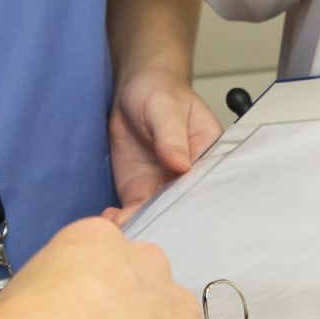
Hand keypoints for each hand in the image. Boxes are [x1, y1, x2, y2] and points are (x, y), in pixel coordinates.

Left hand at [108, 68, 222, 218]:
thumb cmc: (160, 91)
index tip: (174, 216)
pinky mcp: (140, 190)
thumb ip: (172, 135)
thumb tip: (180, 163)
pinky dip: (123, 219)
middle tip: (143, 227)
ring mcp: (163, 187)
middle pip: (180, 209)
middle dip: (163, 223)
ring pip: (156, 215)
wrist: (135, 91)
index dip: (191, 206)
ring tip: (122, 226)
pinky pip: (134, 211)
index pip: (204, 188)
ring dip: (140, 224)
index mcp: (208, 157)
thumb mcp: (166, 107)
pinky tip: (111, 220)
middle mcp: (188, 178)